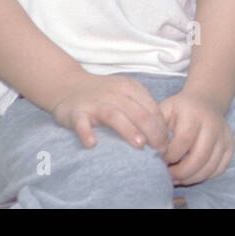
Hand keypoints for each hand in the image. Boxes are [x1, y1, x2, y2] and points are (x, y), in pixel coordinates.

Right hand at [51, 73, 169, 152]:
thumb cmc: (104, 95)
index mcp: (130, 88)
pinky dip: (86, 133)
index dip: (161, 126)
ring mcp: (95, 103)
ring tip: (140, 144)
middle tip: (159, 149)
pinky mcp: (77, 113)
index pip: (151, 107)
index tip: (166, 143)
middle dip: (152, 131)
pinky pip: (82, 123)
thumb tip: (162, 133)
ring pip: (114, 116)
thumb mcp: (126, 93)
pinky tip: (92, 144)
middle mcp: (114, 93)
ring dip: (129, 130)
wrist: (69, 86)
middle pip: (138, 112)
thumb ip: (141, 107)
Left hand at [159, 89, 233, 185]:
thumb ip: (154, 127)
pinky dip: (205, 176)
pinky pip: (220, 168)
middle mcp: (213, 124)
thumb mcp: (164, 110)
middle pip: (200, 157)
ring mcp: (224, 135)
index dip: (170, 155)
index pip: (184, 140)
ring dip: (192, 177)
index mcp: (194, 113)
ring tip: (178, 178)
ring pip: (211, 166)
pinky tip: (191, 174)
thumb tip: (145, 147)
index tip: (161, 159)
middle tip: (168, 175)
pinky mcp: (230, 145)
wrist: (205, 101)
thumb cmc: (179, 110)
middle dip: (181, 172)